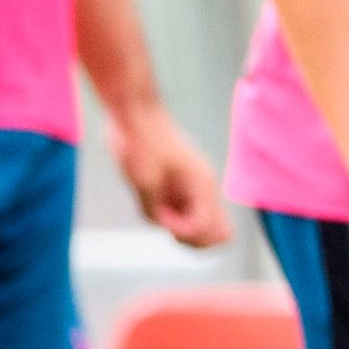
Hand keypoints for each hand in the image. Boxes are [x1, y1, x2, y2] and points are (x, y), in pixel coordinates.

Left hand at [110, 102, 228, 250]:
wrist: (134, 113)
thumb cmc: (141, 140)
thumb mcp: (143, 179)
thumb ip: (156, 210)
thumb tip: (165, 227)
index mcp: (203, 185)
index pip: (210, 228)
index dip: (187, 232)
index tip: (163, 216)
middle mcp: (202, 189)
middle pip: (215, 232)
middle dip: (189, 236)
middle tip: (163, 217)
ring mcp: (190, 188)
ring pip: (196, 225)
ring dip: (175, 225)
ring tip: (152, 203)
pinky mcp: (176, 186)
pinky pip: (180, 214)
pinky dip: (166, 215)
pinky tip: (149, 196)